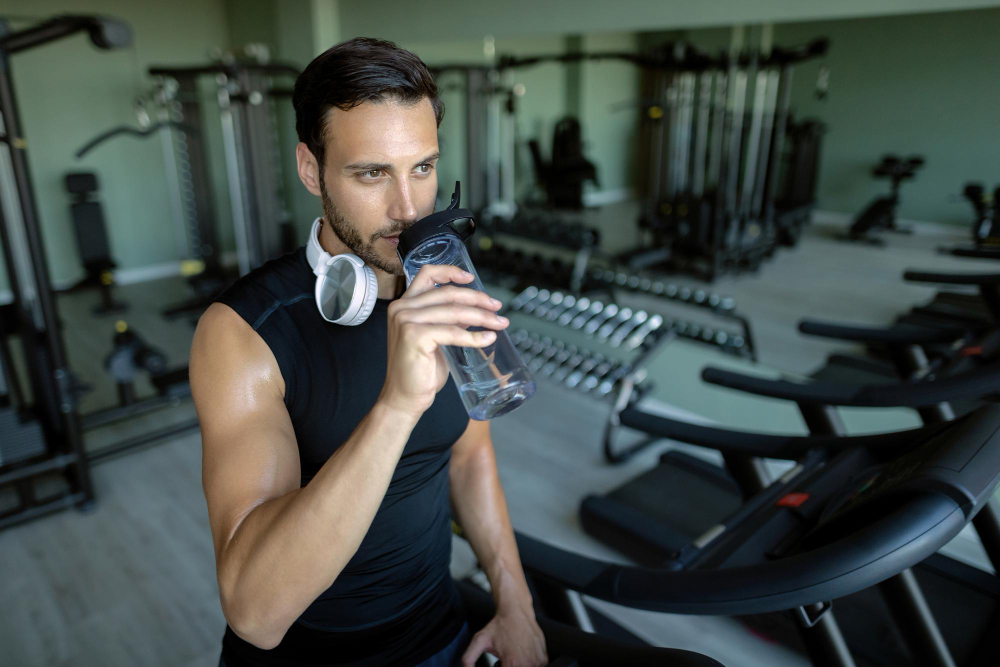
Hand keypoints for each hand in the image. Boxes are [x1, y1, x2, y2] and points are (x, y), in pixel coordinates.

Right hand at [379, 264, 508, 417]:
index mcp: (404, 304)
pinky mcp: (414, 336)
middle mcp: (402, 308)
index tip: (471, 278)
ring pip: (454, 312)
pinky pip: (453, 332)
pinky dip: (474, 336)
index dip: (451, 272)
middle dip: (478, 299)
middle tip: (497, 307)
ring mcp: (406, 321)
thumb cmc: (419, 371)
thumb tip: (473, 311)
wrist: (404, 397)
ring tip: (499, 323)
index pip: (427, 274)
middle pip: (448, 293)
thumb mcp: (434, 337)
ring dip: (482, 317)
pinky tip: (488, 339)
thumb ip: (447, 321)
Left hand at [461, 607, 546, 666]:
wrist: (516, 610)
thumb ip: (468, 659)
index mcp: (512, 664)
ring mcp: (538, 661)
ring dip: (521, 666)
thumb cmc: (500, 625)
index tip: (500, 664)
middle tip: (506, 661)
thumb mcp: (479, 641)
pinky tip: (522, 655)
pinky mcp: (544, 658)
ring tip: (514, 657)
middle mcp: (527, 664)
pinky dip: (530, 664)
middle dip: (510, 666)